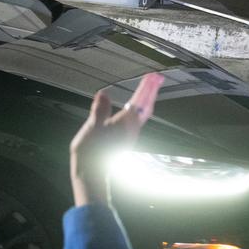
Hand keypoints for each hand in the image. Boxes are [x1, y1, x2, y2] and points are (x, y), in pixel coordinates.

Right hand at [69, 73, 162, 207]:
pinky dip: (138, 110)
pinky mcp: (124, 140)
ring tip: (148, 91)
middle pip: (145, 107)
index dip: (146, 88)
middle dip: (150, 93)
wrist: (93, 172)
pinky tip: (134, 110)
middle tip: (156, 80)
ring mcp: (129, 135)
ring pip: (142, 114)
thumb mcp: (93, 127)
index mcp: (125, 121)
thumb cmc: (92, 149)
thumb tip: (104, 94)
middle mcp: (132, 128)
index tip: (153, 76)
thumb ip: (100, 110)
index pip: (139, 100)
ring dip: (145, 101)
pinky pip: (136, 120)